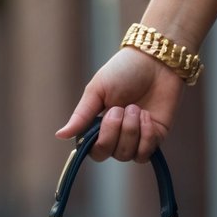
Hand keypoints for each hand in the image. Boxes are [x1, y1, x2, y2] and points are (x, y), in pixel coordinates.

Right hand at [56, 48, 184, 162]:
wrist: (156, 61)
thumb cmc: (123, 71)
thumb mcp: (96, 91)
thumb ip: (80, 116)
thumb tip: (60, 135)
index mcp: (97, 125)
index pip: (93, 150)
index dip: (99, 140)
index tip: (104, 116)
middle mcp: (116, 135)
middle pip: (109, 154)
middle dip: (115, 132)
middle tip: (120, 108)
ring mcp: (136, 137)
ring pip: (127, 154)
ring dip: (131, 131)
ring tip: (136, 108)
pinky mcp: (155, 136)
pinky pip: (146, 153)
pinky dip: (146, 137)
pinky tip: (147, 116)